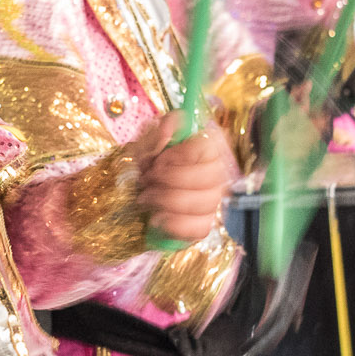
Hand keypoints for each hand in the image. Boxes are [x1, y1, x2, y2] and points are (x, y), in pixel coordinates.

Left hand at [133, 113, 234, 242]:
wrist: (137, 193)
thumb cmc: (147, 164)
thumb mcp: (145, 143)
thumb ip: (156, 132)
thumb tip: (168, 128)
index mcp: (207, 146)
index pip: (211, 146)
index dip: (184, 154)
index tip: (159, 160)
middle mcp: (217, 172)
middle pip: (211, 177)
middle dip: (173, 180)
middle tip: (147, 180)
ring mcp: (212, 200)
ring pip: (205, 203)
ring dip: (168, 201)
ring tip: (145, 198)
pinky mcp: (203, 224)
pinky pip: (201, 227)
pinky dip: (176, 225)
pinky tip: (157, 218)